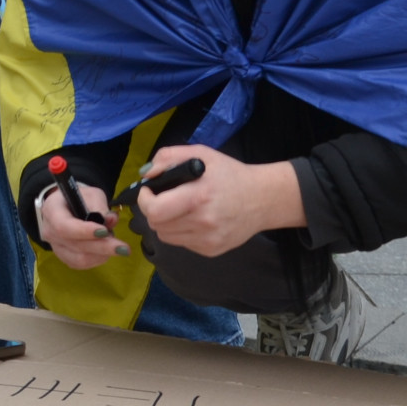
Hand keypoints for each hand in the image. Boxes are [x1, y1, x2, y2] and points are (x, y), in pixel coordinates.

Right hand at [38, 181, 128, 271]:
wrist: (69, 207)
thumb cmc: (80, 198)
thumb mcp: (91, 194)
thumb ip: (100, 206)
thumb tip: (111, 220)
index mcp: (51, 211)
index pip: (63, 226)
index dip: (84, 231)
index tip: (105, 231)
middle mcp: (49, 232)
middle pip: (75, 245)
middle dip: (101, 247)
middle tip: (123, 248)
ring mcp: (55, 247)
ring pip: (79, 259)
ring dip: (101, 254)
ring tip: (116, 246)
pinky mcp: (64, 258)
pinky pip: (81, 264)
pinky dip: (97, 259)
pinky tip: (107, 252)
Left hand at [133, 146, 304, 258]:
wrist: (262, 199)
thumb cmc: (229, 174)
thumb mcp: (201, 154)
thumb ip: (169, 157)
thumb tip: (146, 174)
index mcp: (199, 195)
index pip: (155, 210)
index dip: (144, 200)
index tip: (148, 191)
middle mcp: (203, 221)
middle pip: (156, 225)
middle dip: (153, 210)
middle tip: (160, 199)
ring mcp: (207, 239)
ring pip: (166, 236)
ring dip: (165, 222)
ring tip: (178, 208)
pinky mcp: (211, 251)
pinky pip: (182, 242)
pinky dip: (181, 231)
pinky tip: (194, 219)